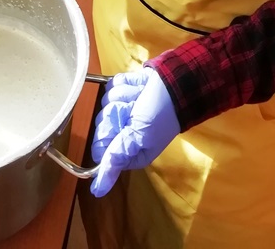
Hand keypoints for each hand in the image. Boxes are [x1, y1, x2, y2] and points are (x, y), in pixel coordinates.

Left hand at [90, 67, 179, 197]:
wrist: (176, 82)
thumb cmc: (160, 114)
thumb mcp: (139, 137)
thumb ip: (116, 158)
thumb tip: (97, 191)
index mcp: (127, 151)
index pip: (99, 147)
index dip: (110, 134)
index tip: (125, 125)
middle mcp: (122, 132)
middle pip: (101, 122)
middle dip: (119, 111)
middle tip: (137, 109)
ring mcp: (121, 109)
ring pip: (105, 101)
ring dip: (125, 96)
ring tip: (142, 97)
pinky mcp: (123, 90)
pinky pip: (111, 84)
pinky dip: (127, 83)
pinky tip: (140, 87)